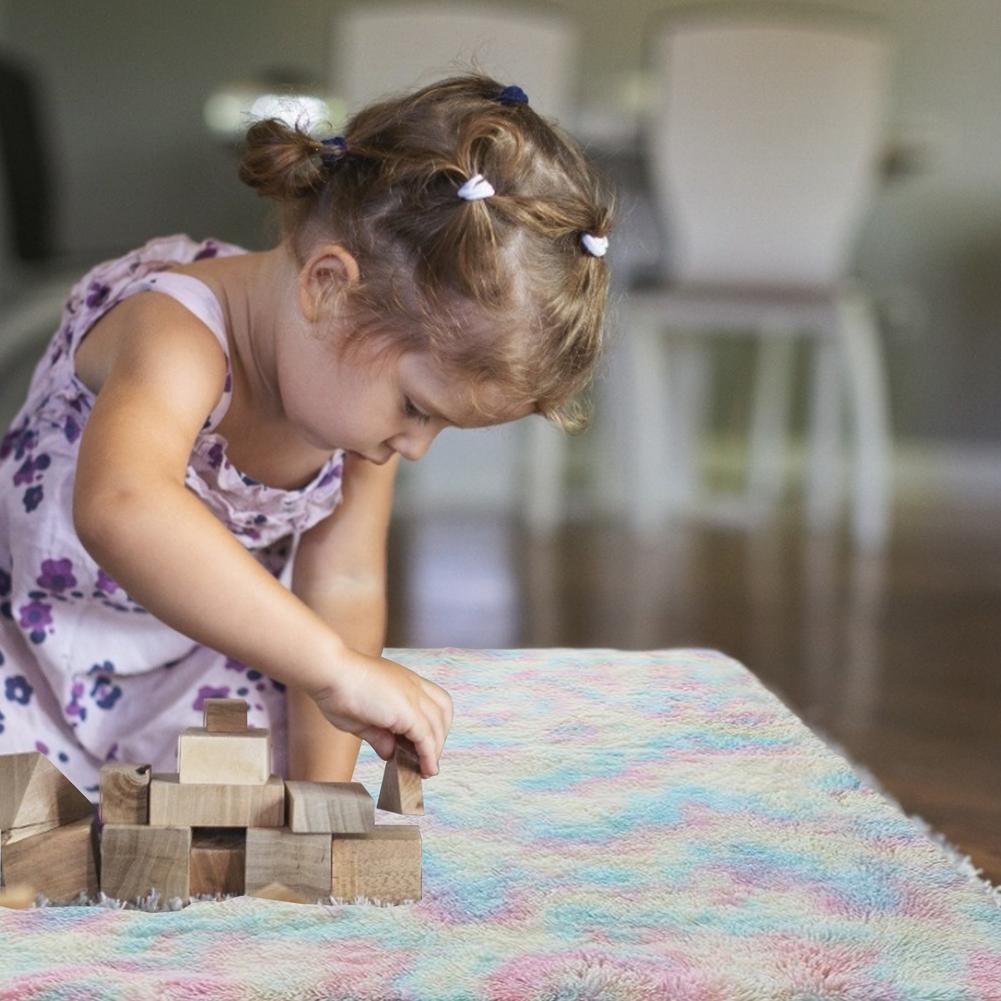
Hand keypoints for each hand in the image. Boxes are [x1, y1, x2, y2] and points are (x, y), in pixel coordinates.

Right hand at [310, 646, 452, 779]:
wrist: (331, 673)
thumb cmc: (337, 688)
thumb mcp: (361, 718)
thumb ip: (379, 735)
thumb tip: (389, 751)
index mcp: (404, 682)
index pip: (432, 700)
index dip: (433, 723)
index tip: (424, 744)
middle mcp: (413, 686)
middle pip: (443, 711)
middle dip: (439, 736)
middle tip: (427, 758)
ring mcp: (413, 696)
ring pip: (438, 726)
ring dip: (435, 749)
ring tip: (426, 769)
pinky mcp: (408, 711)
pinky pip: (426, 738)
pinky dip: (429, 756)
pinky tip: (425, 769)